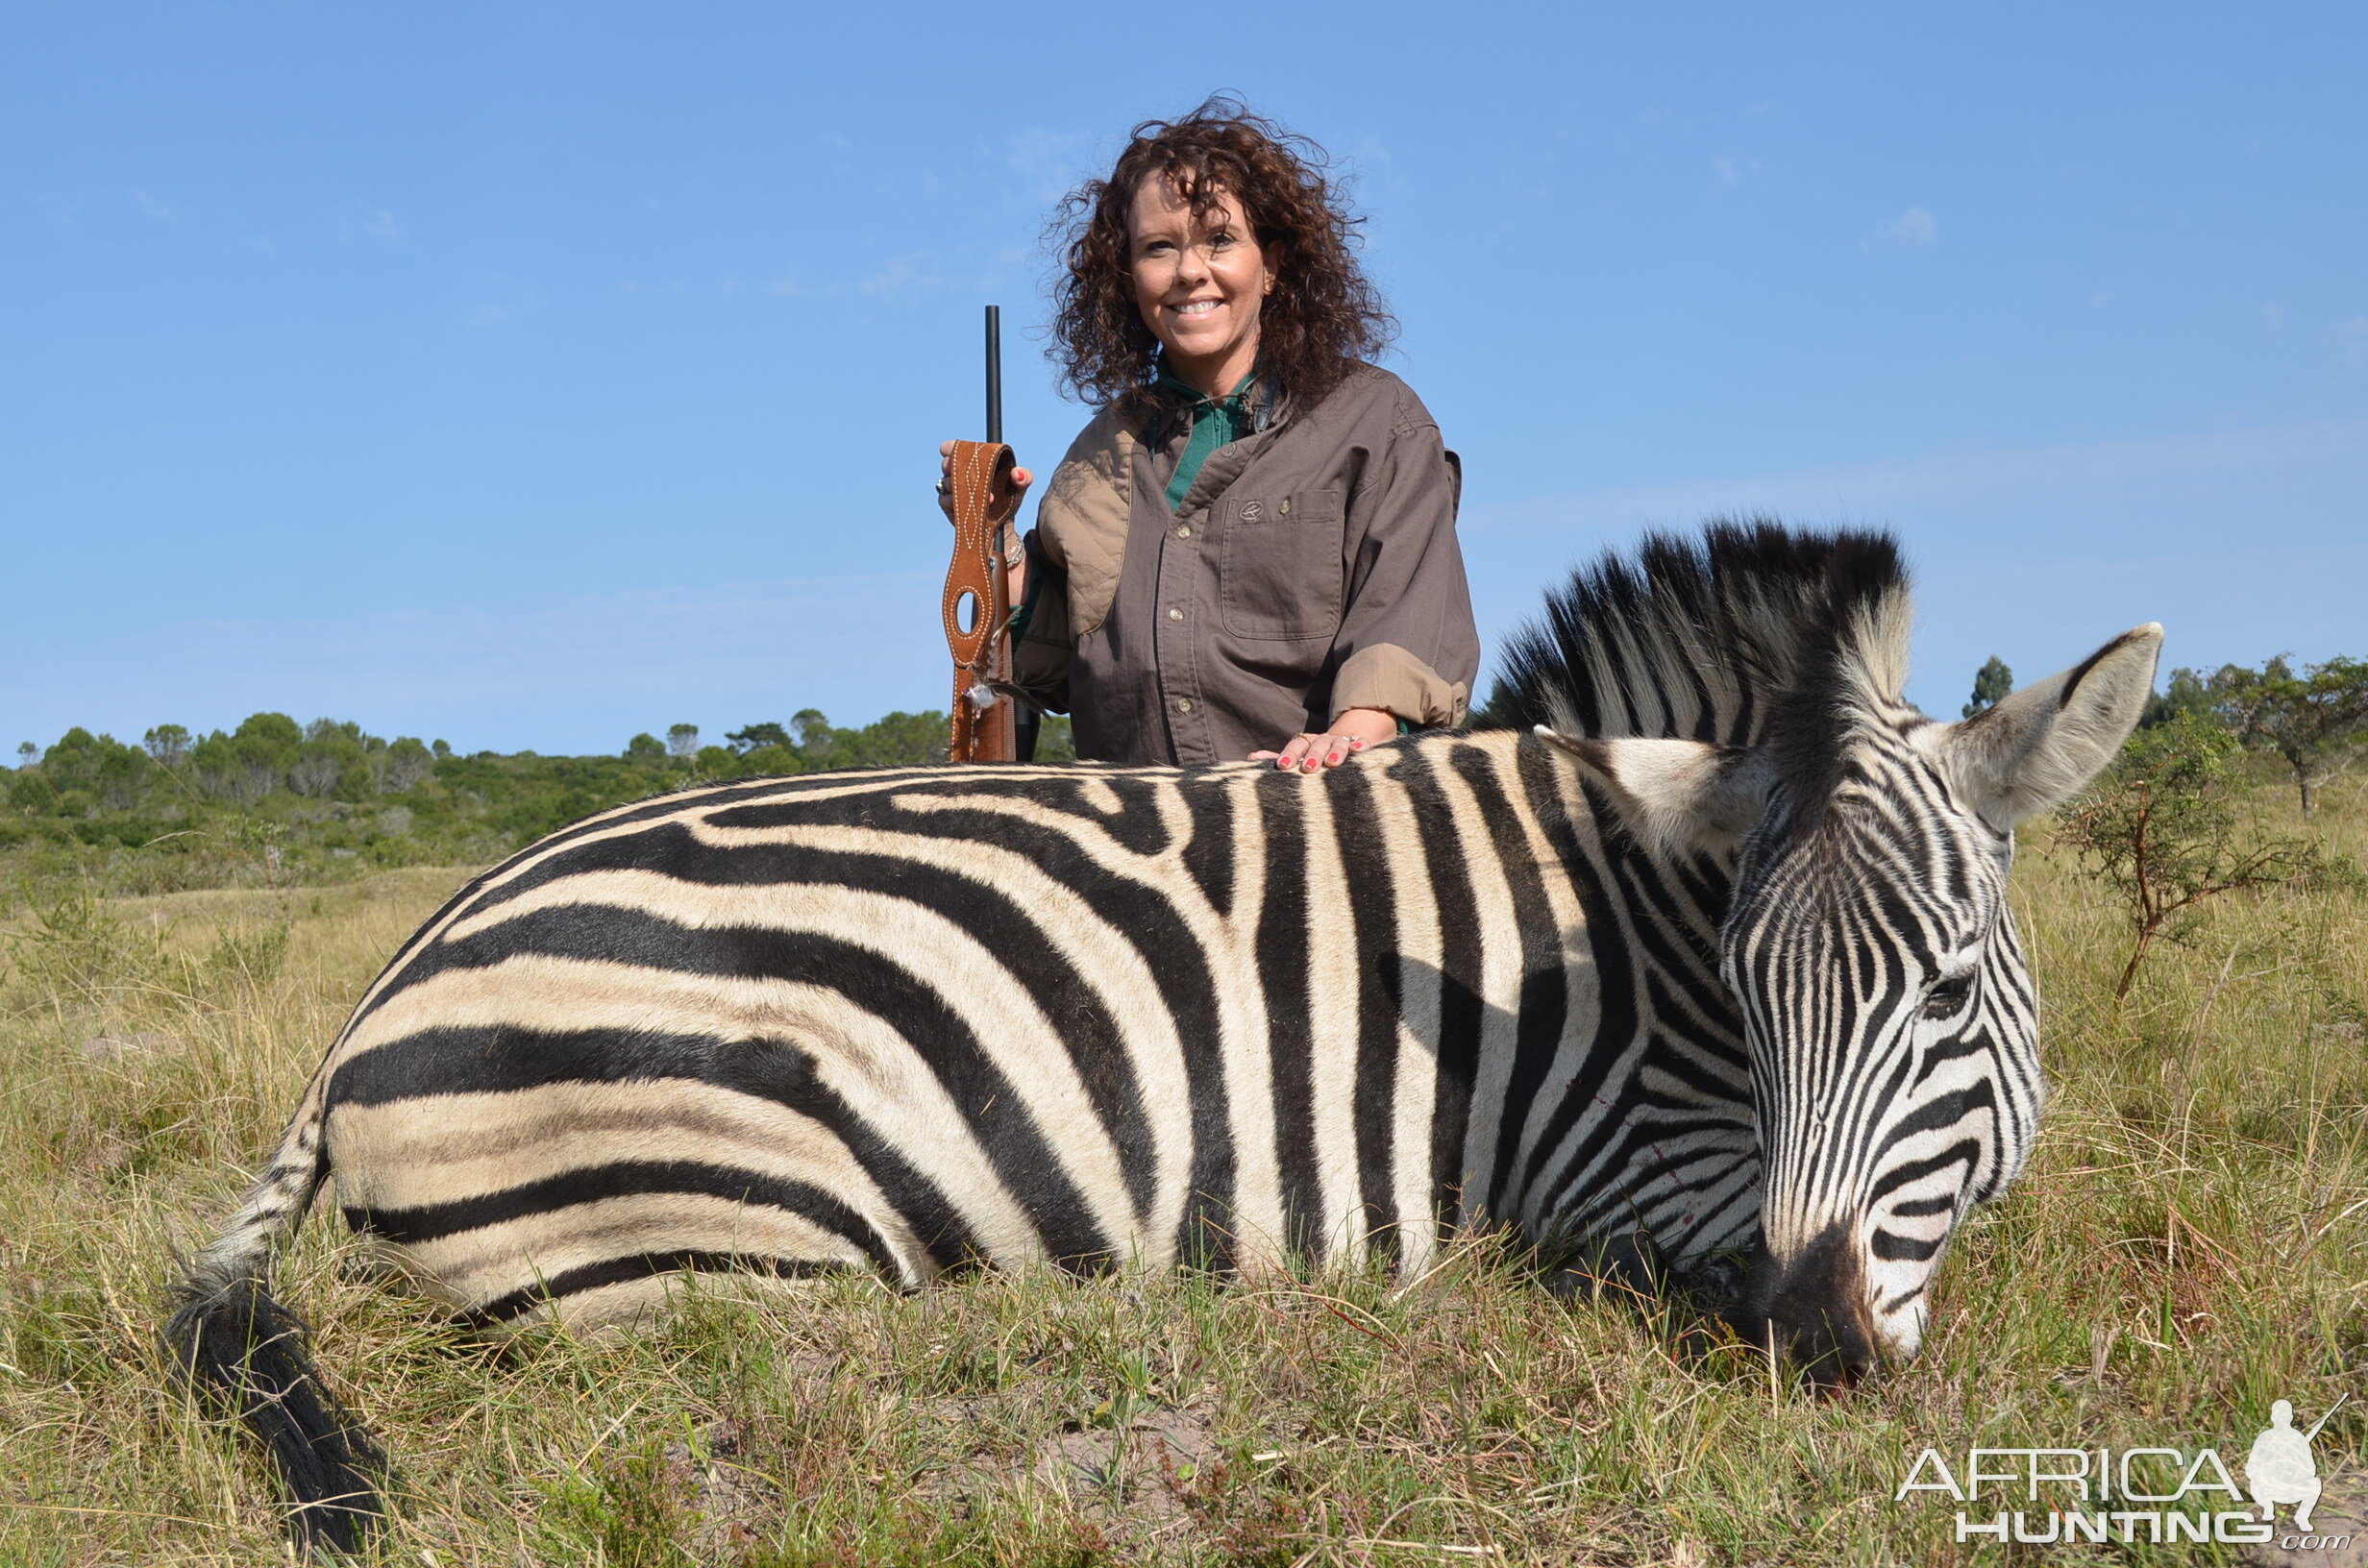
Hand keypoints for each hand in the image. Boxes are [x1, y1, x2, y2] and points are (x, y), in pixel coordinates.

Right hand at [938, 441, 1032, 519]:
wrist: (1002, 525)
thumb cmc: (1008, 500)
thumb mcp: (1019, 487)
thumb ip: (1024, 476)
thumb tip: (1017, 473)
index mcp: (973, 463)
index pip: (954, 449)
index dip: (951, 447)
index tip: (951, 449)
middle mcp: (959, 474)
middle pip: (947, 464)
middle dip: (955, 465)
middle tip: (968, 471)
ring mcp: (952, 491)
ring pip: (947, 482)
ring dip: (962, 486)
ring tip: (983, 495)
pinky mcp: (948, 506)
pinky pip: (945, 500)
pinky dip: (957, 501)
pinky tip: (972, 504)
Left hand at [1250, 708, 1399, 771]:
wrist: (1347, 743)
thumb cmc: (1317, 757)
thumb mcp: (1299, 758)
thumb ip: (1277, 758)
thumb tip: (1250, 758)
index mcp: (1306, 743)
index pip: (1296, 746)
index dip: (1289, 754)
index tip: (1282, 766)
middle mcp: (1323, 741)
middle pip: (1317, 744)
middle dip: (1312, 755)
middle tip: (1307, 769)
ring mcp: (1343, 743)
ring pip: (1338, 744)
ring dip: (1335, 752)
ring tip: (1332, 764)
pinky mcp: (1361, 746)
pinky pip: (1362, 744)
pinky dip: (1361, 745)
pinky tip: (1360, 751)